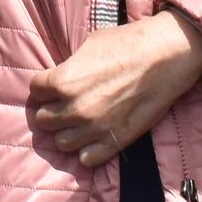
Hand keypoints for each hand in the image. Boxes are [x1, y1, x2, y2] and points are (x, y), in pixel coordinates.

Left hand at [28, 11, 201, 168]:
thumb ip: (70, 67)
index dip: (44, 86)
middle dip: (52, 110)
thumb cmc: (128, 43)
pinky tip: (94, 137)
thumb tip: (61, 76)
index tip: (53, 84)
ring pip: (62, 142)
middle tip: (66, 103)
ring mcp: (94, 128)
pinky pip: (87, 159)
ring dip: (67, 132)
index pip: (35, 91)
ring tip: (80, 121)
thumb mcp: (89, 45)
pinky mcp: (114, 142)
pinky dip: (87, 150)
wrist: (165, 56)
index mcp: (63, 81)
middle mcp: (74, 108)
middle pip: (43, 120)